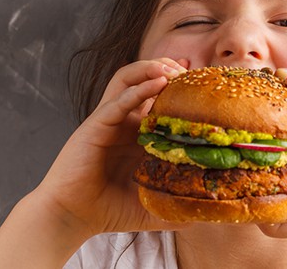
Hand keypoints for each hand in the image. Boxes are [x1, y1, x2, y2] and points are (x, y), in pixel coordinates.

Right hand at [33, 58, 189, 238]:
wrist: (73, 217)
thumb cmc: (111, 210)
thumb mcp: (155, 207)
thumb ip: (180, 205)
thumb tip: (213, 211)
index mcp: (137, 134)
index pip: (159, 99)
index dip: (180, 86)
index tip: (202, 80)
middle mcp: (123, 122)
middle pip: (144, 80)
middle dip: (167, 68)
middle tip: (189, 70)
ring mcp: (108, 121)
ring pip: (127, 79)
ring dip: (150, 68)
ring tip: (172, 69)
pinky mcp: (95, 126)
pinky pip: (117, 100)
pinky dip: (138, 89)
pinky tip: (158, 82)